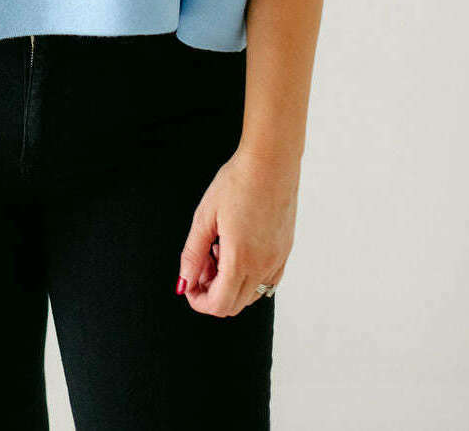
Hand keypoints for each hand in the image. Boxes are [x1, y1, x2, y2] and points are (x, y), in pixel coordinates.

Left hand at [176, 148, 299, 316]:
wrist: (270, 162)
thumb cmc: (237, 182)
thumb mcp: (205, 216)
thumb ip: (193, 254)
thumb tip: (184, 282)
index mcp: (240, 259)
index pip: (218, 305)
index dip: (198, 301)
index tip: (189, 283)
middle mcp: (263, 266)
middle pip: (233, 305)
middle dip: (211, 292)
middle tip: (202, 264)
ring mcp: (277, 260)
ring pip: (250, 296)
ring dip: (229, 284)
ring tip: (218, 251)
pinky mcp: (285, 252)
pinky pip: (266, 281)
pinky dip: (248, 276)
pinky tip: (237, 249)